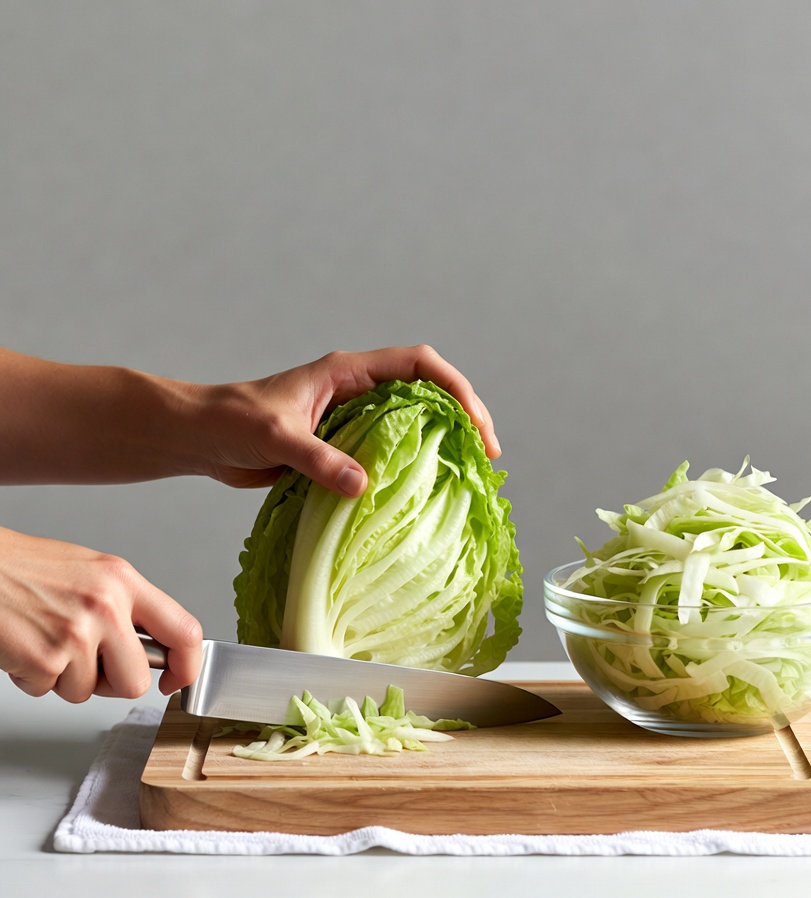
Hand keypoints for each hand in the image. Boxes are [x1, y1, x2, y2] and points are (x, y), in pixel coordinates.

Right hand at [0, 527, 202, 700]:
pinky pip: (49, 691)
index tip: (174, 679)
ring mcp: (76, 634)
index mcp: (124, 581)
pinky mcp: (44, 659)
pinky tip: (25, 646)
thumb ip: (127, 607)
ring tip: (46, 641)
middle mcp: (106, 605)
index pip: (185, 631)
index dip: (187, 666)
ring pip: (88, 692)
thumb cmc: (26, 569)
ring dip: (64, 678)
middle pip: (136, 681)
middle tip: (86, 662)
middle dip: (111, 683)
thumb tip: (155, 648)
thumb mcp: (93, 573)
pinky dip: (33, 678)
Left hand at [191, 345, 501, 494]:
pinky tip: (419, 495)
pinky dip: (408, 470)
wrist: (199, 437)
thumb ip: (317, 459)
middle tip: (486, 457)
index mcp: (348, 372)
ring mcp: (351, 418)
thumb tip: (361, 486)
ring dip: (441, 444)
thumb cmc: (230, 421)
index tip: (476, 425)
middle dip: (463, 418)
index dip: (456, 389)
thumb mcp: (275, 436)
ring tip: (466, 475)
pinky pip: (387, 453)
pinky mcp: (340, 445)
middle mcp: (357, 390)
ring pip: (411, 423)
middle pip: (427, 392)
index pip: (419, 365)